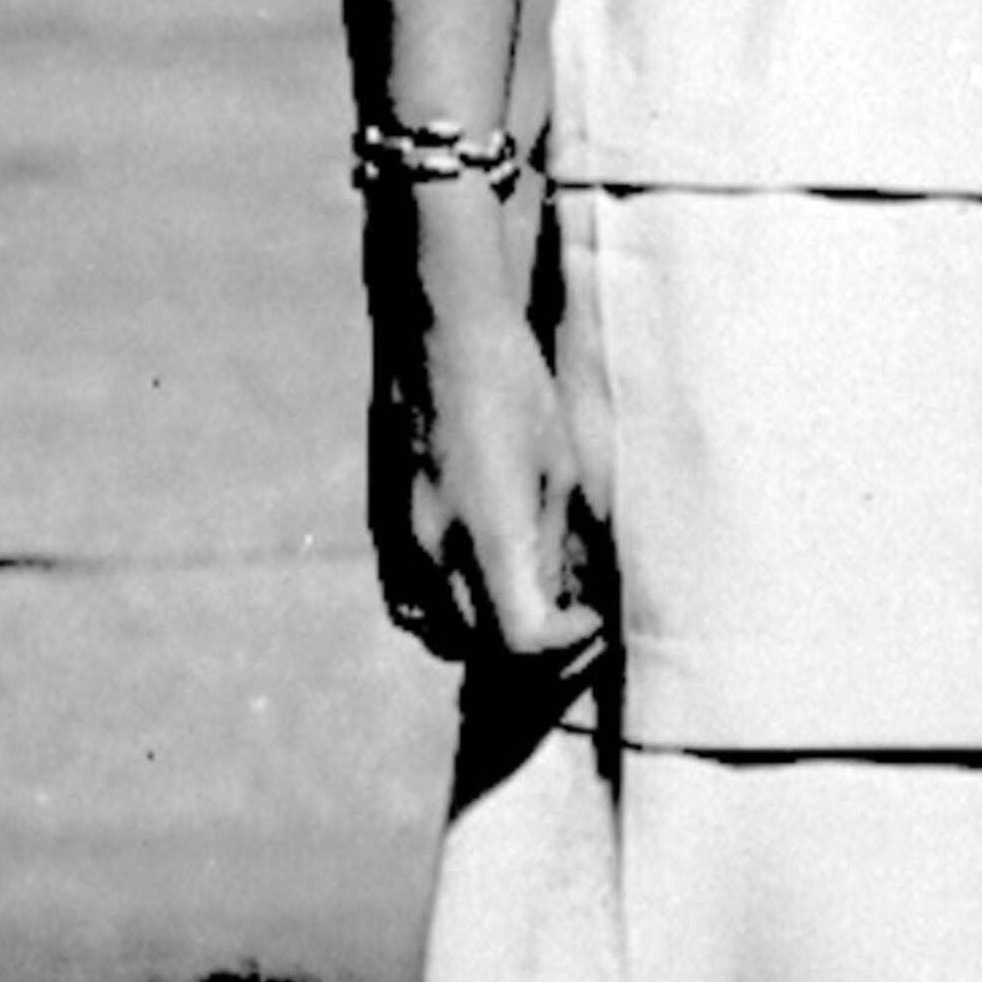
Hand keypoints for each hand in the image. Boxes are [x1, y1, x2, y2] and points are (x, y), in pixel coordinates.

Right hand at [368, 235, 605, 661]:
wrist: (446, 337)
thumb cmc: (518, 392)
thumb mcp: (562, 470)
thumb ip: (556, 544)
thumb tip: (560, 595)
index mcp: (491, 535)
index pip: (522, 637)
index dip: (565, 640)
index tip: (592, 613)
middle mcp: (438, 548)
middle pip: (480, 644)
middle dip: (528, 641)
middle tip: (568, 611)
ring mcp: (406, 538)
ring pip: (440, 625)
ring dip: (484, 628)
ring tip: (526, 594)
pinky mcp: (389, 522)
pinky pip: (413, 595)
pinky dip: (449, 603)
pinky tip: (485, 571)